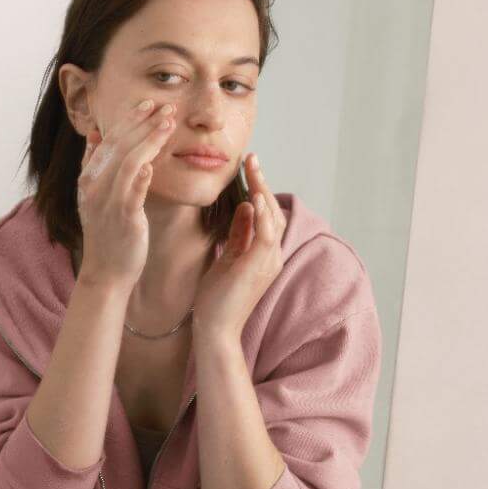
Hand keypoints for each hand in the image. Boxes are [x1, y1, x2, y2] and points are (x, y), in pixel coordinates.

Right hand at [75, 99, 174, 288]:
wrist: (106, 272)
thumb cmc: (106, 233)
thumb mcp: (94, 196)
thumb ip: (93, 164)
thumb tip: (94, 134)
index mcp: (88, 178)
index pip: (109, 140)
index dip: (129, 119)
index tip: (149, 103)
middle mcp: (95, 186)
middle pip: (120, 145)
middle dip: (143, 122)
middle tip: (165, 105)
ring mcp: (108, 202)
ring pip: (128, 162)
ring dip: (149, 139)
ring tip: (169, 122)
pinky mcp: (124, 218)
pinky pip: (132, 193)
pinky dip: (141, 177)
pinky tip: (153, 163)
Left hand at [192, 153, 286, 348]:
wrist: (214, 330)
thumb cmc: (217, 299)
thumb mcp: (228, 258)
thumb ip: (239, 233)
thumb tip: (244, 207)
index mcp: (266, 254)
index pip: (268, 215)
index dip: (259, 189)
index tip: (247, 167)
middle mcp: (273, 256)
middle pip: (273, 211)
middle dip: (262, 182)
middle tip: (250, 158)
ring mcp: (269, 261)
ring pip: (272, 217)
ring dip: (262, 189)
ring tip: (252, 166)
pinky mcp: (259, 267)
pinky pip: (266, 233)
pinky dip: (261, 213)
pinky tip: (251, 195)